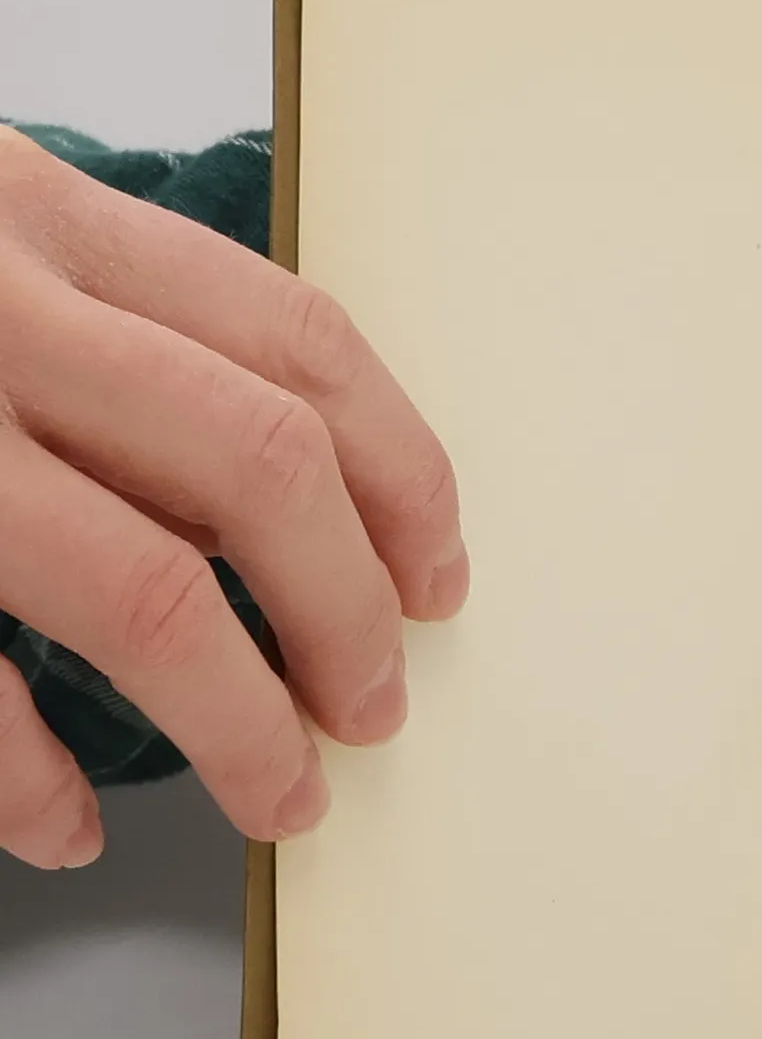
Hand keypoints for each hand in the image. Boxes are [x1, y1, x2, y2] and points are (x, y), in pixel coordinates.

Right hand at [0, 126, 466, 867]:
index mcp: (38, 215)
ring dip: (236, 713)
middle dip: (347, 605)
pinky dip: (21, 765)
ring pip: (135, 583)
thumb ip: (98, 321)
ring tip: (281, 791)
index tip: (442, 573)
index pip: (300, 343)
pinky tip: (61, 823)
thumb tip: (273, 497)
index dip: (404, 472)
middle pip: (258, 464)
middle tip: (376, 705)